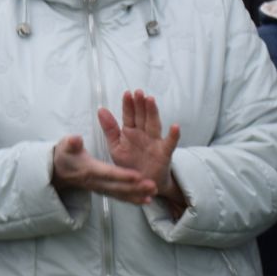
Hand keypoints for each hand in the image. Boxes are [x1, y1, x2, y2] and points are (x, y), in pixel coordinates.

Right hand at [51, 134, 157, 205]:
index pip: (108, 173)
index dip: (122, 175)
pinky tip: (147, 200)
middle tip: (152, 185)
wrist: (59, 172)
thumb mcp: (64, 146)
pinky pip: (120, 197)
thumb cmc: (65, 156)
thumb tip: (75, 138)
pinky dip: (133, 199)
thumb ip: (71, 143)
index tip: (137, 175)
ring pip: (121, 194)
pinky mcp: (104, 191)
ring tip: (154, 193)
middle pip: (118, 186)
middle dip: (136, 187)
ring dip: (138, 194)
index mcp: (89, 169)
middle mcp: (96, 182)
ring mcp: (100, 188)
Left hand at [98, 90, 183, 209]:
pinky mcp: (164, 153)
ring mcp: (155, 142)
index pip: (129, 115)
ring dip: (153, 113)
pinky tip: (175, 126)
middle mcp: (144, 134)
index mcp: (131, 131)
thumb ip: (109, 129)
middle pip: (142, 116)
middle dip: (140, 104)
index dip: (128, 105)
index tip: (127, 93)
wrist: (141, 183)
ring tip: (151, 100)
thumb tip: (101, 109)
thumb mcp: (115, 146)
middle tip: (139, 92)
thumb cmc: (129, 163)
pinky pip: (169, 144)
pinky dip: (173, 136)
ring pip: (154, 125)